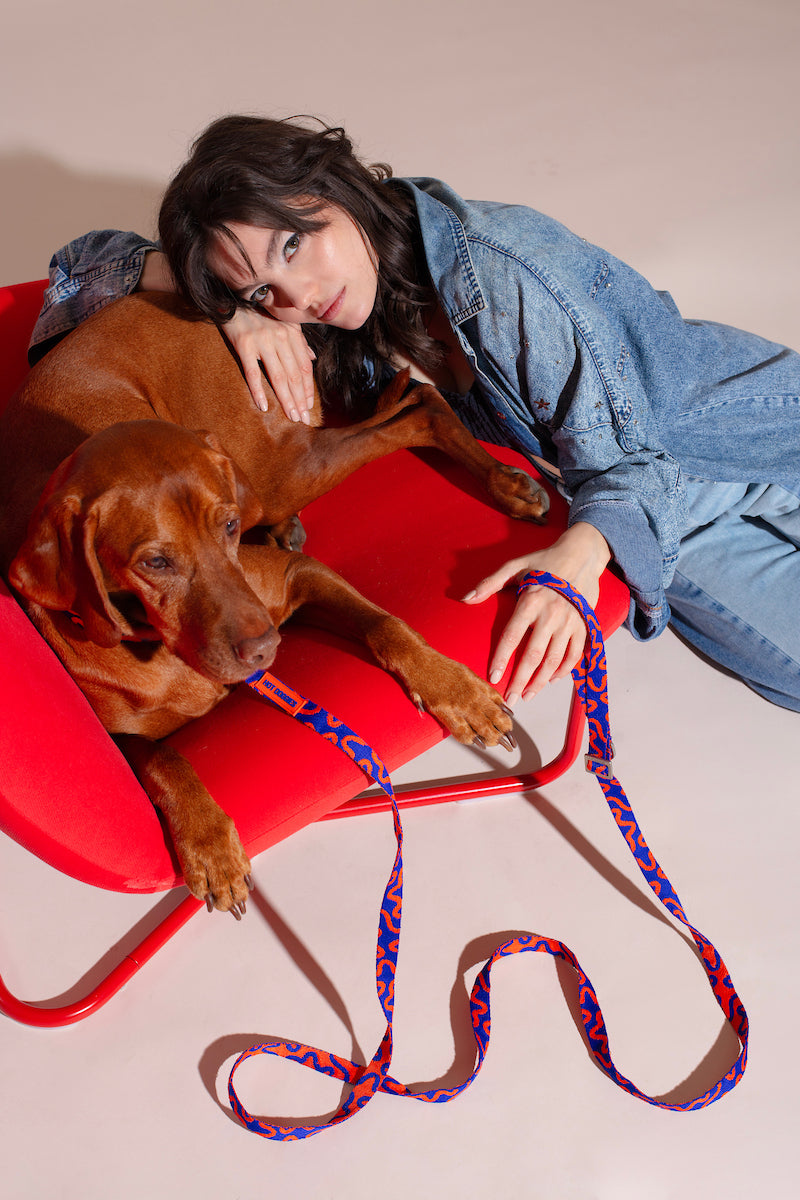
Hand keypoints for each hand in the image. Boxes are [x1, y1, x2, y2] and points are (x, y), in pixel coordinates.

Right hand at [222, 307, 315, 419]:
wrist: (231, 300)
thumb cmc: (258, 314)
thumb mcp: (283, 322)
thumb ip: (298, 340)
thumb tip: (312, 358)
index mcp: (291, 333)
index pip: (304, 367)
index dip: (308, 389)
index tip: (310, 407)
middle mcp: (280, 337)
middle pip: (294, 375)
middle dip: (300, 400)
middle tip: (303, 419)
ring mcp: (262, 341)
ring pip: (278, 376)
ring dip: (286, 400)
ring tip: (291, 416)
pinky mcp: (244, 345)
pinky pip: (252, 373)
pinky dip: (258, 391)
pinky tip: (263, 407)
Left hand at [461, 522, 610, 703]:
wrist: (582, 554)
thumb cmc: (544, 561)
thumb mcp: (515, 566)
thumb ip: (490, 583)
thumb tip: (465, 598)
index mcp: (531, 600)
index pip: (512, 636)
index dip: (502, 658)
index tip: (493, 677)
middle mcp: (552, 614)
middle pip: (534, 654)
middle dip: (521, 679)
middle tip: (510, 699)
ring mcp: (570, 622)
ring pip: (554, 659)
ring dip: (541, 681)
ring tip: (527, 695)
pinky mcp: (584, 625)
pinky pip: (574, 654)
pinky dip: (564, 670)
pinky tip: (552, 680)